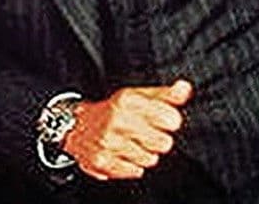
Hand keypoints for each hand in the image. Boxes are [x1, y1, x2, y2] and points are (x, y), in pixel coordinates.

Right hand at [62, 79, 191, 179]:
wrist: (74, 125)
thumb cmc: (112, 111)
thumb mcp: (137, 96)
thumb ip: (165, 94)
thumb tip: (185, 88)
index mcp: (128, 100)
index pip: (171, 119)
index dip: (170, 121)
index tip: (163, 120)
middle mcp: (118, 120)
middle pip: (164, 143)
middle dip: (157, 140)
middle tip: (143, 133)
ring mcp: (110, 142)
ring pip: (150, 159)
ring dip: (143, 153)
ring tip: (130, 143)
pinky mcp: (103, 162)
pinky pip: (135, 171)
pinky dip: (130, 165)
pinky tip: (121, 153)